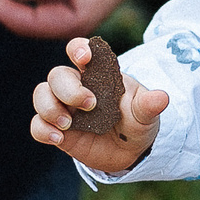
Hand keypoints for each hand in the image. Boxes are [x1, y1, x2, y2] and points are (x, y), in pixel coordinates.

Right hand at [28, 37, 168, 173]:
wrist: (130, 151)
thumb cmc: (136, 122)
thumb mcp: (146, 114)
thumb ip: (149, 105)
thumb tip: (162, 98)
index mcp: (98, 74)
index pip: (80, 50)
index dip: (79, 48)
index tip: (85, 57)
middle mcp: (76, 87)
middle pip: (57, 75)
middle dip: (68, 88)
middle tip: (89, 105)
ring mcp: (63, 107)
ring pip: (41, 95)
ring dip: (49, 107)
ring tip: (68, 124)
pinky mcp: (56, 129)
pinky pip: (37, 125)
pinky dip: (43, 129)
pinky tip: (58, 138)